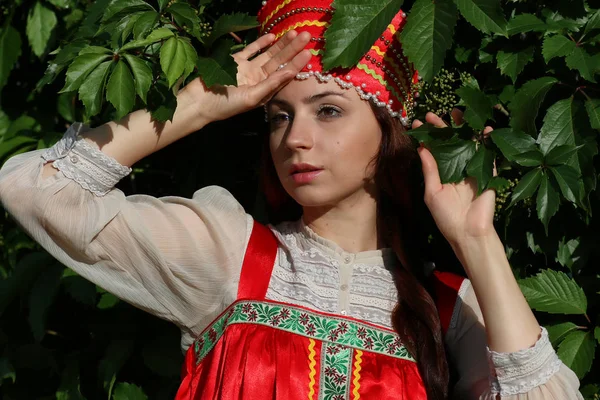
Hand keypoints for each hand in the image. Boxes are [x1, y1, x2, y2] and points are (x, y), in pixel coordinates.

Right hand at [182, 31, 311, 121]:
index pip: (284, 74)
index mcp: (265, 90)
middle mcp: (259, 79)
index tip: (308, 53)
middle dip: (293, 49)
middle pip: (279, 61)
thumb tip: (290, 72)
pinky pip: (251, 50)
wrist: (200, 101)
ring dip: (281, 44)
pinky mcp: (235, 61)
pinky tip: (272, 36)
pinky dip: (261, 43)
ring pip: (268, 54)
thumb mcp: (252, 97)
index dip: (296, 63)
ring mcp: (248, 69)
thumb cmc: (226, 105)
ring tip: (294, 33)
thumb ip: (271, 84)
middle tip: (307, 36)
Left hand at [412, 112, 496, 248]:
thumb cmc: (446, 216)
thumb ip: (430, 170)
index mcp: (441, 172)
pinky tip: (485, 129)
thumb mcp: (432, 192)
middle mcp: (457, 167)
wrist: (468, 232)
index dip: (427, 135)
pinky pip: (490, 154)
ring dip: (464, 127)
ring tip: (458, 112)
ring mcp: (473, 168)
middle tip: (434, 113)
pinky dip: (489, 141)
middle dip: (444, 126)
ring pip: (469, 143)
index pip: (433, 149)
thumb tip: (422, 148)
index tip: (417, 122)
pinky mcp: (489, 172)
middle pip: (450, 142)